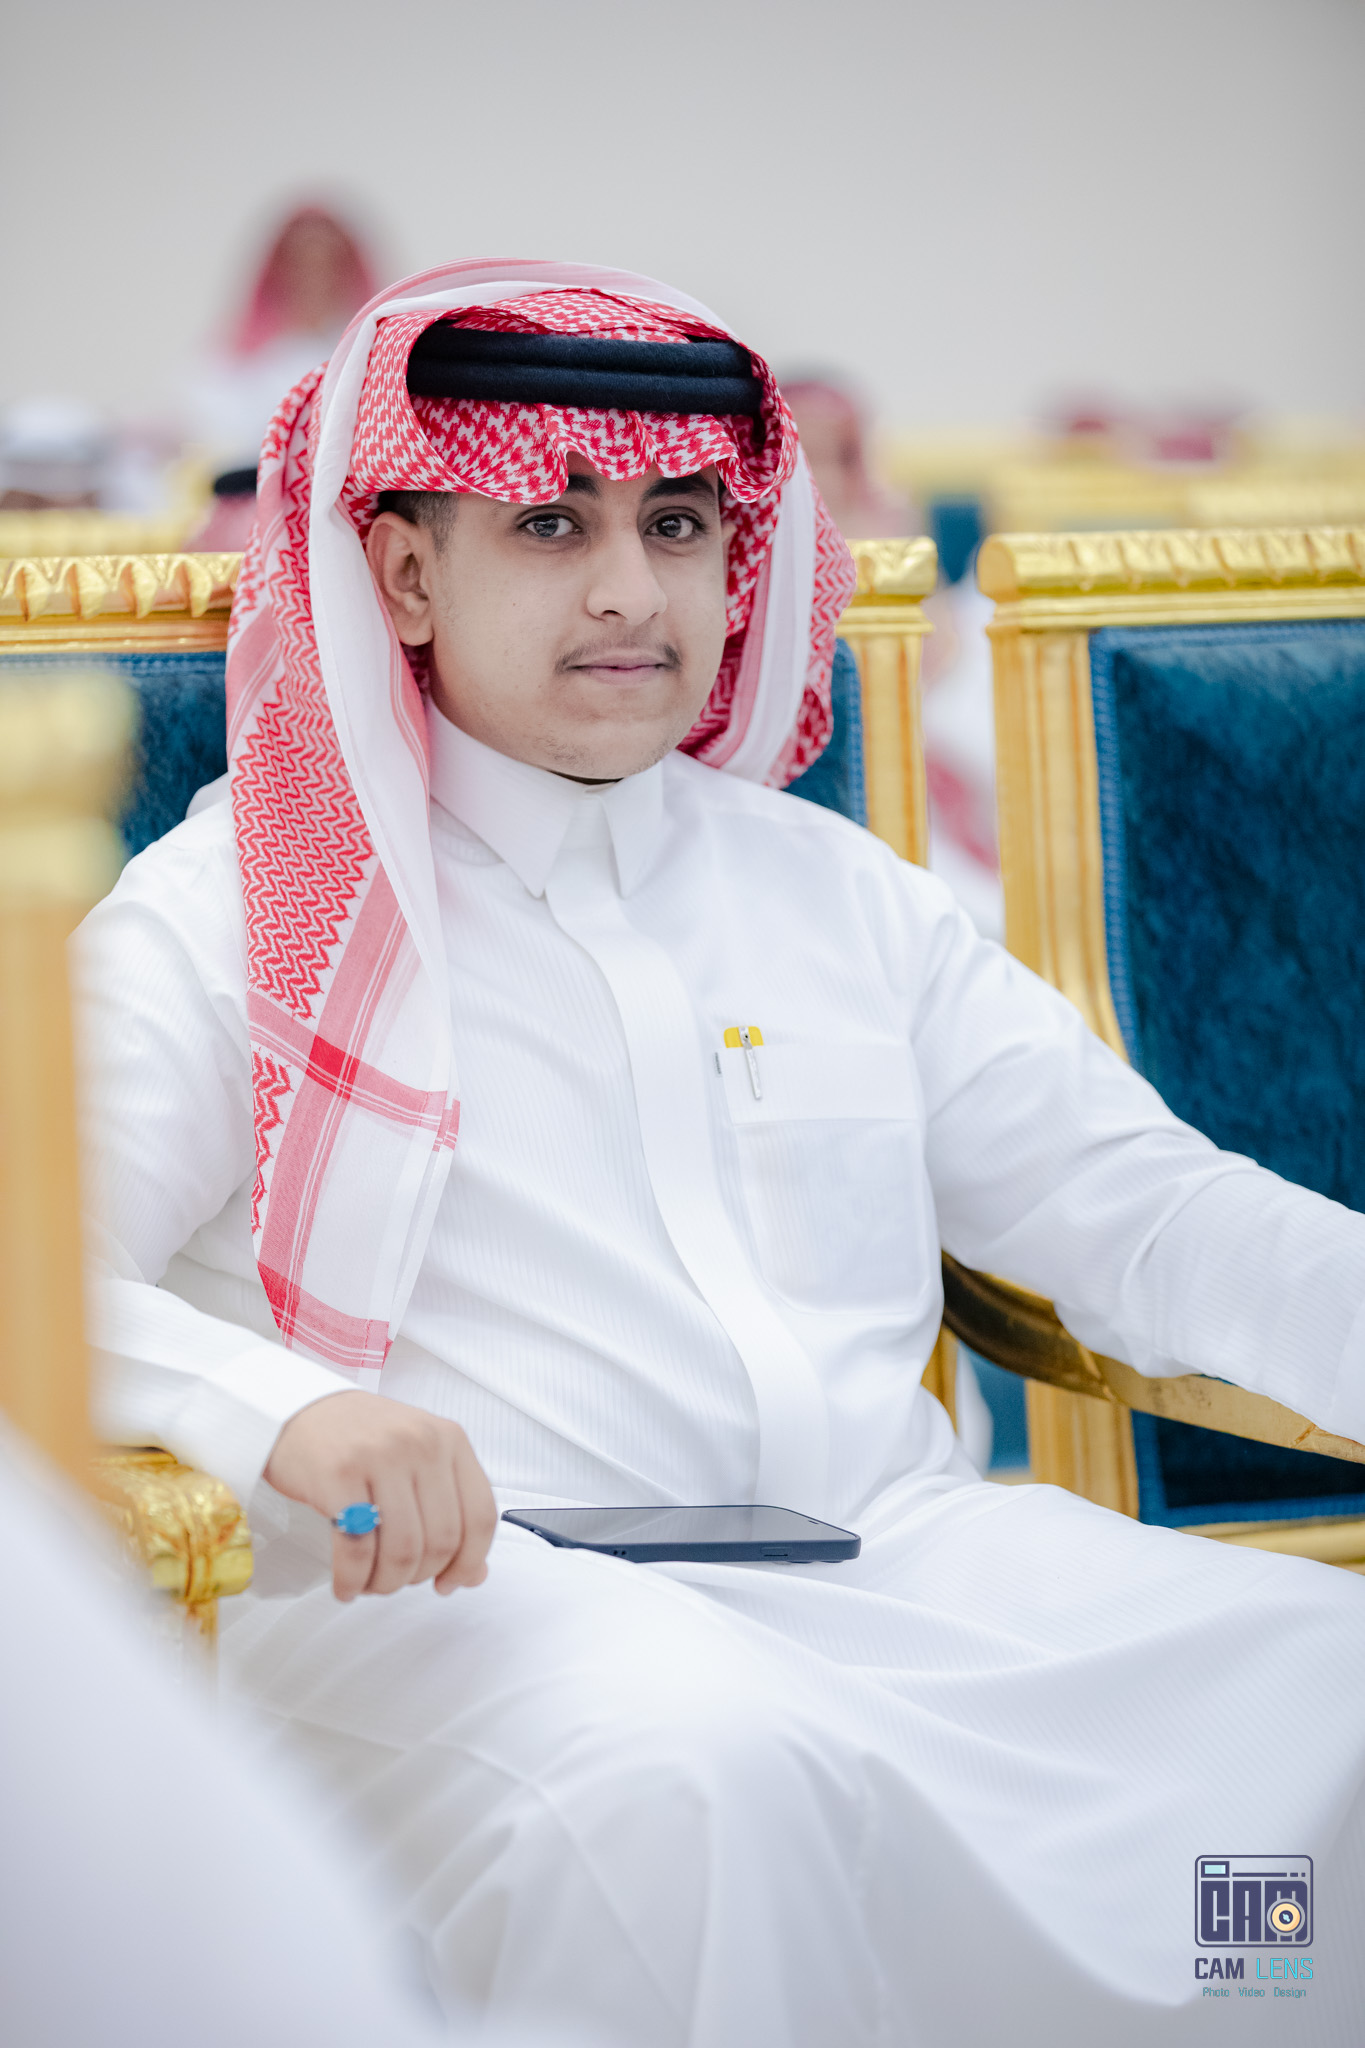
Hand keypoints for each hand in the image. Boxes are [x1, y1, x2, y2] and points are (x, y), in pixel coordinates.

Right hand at [264, 1392, 496, 1602]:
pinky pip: (357, 1548)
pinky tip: (347, 1586)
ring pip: (402, 1550)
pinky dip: (353, 1580)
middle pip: (441, 1540)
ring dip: (386, 1583)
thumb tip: (474, 1576)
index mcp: (450, 1439)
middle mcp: (421, 1443)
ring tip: (371, 1584)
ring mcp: (380, 1456)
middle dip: (419, 1576)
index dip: (468, 1562)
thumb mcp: (418, 1461)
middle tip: (397, 1580)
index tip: (449, 1583)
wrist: (300, 1409)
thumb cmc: (362, 1439)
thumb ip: (452, 1511)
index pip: (480, 1515)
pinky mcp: (338, 1474)